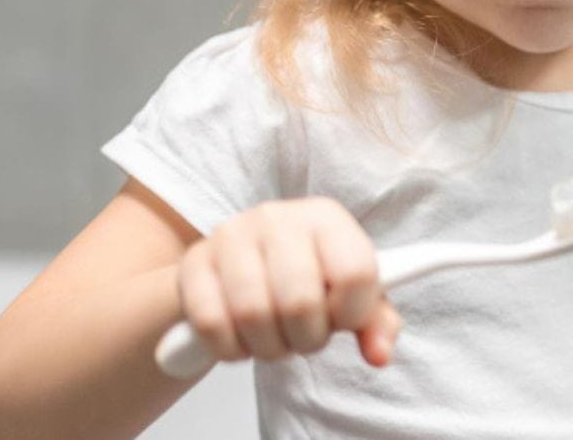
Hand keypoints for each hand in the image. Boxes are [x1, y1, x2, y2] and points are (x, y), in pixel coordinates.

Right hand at [177, 196, 401, 367]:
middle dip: (307, 339)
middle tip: (304, 338)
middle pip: (301, 301)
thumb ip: (375, 323)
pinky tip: (241, 339)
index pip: (355, 272)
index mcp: (326, 217)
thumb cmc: (306, 280)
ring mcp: (231, 235)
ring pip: (253, 314)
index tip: (341, 321)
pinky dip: (230, 349)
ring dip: (268, 347)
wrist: (234, 269)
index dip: (351, 313)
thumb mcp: (348, 295)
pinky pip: (211, 323)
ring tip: (275, 340)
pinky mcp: (193, 262)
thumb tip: (380, 354)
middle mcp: (278, 217)